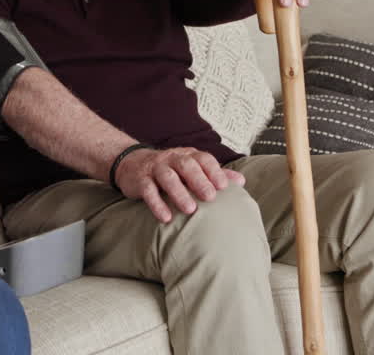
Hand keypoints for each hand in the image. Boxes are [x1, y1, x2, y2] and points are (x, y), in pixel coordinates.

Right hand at [114, 147, 244, 222]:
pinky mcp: (140, 180)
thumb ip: (214, 174)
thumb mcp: (191, 168)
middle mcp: (171, 158)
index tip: (224, 186)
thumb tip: (241, 181)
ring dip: (179, 192)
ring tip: (190, 210)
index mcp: (187, 155)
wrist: (132, 163)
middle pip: (186, 165)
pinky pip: (148, 191)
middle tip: (210, 197)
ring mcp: (155, 168)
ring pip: (167, 176)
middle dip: (199, 180)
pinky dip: (157, 204)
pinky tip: (166, 218)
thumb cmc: (170, 169)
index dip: (214, 171)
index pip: (203, 158)